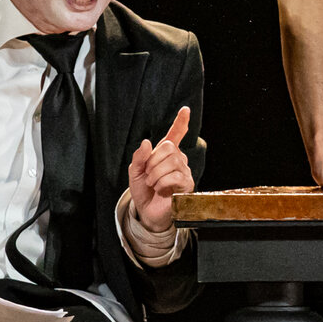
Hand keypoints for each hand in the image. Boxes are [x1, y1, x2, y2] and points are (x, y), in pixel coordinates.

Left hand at [129, 106, 194, 232]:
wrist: (147, 211)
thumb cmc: (143, 191)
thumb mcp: (134, 172)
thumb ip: (139, 157)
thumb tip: (147, 143)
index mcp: (165, 154)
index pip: (175, 135)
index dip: (180, 122)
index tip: (185, 110)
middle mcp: (178, 160)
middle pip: (168, 147)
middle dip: (152, 161)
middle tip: (148, 174)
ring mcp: (184, 172)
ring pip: (172, 161)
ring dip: (155, 173)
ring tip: (152, 183)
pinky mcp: (187, 185)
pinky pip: (175, 176)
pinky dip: (162, 183)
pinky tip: (161, 190)